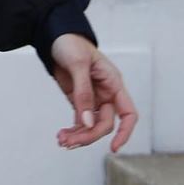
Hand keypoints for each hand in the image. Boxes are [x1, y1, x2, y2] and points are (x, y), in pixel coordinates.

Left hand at [49, 34, 136, 152]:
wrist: (54, 36)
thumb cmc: (71, 44)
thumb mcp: (78, 64)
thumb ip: (83, 93)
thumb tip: (88, 122)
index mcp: (113, 83)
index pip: (128, 113)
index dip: (125, 132)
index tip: (113, 148)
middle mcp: (106, 94)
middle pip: (105, 124)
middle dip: (89, 136)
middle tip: (68, 142)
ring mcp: (93, 99)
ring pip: (92, 126)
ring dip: (79, 136)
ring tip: (61, 141)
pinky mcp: (79, 101)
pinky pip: (80, 122)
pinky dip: (73, 131)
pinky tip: (61, 137)